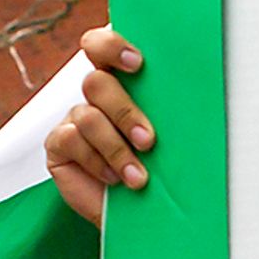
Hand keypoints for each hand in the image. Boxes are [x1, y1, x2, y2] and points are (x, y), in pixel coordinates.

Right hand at [44, 27, 152, 226]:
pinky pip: (72, 140)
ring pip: (88, 115)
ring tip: (137, 177)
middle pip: (97, 82)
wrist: (140, 213)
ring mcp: (75, 118)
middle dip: (125, 112)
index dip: (112, 45)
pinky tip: (114, 179)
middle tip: (148, 140)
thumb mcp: (169, 138)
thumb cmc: (159, 169)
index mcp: (124, 82)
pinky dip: (97, 161)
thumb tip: (199, 98)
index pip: (103, 46)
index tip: (137, 63)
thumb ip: (168, 113)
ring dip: (116, 147)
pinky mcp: (59, 144)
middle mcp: (96, 96)